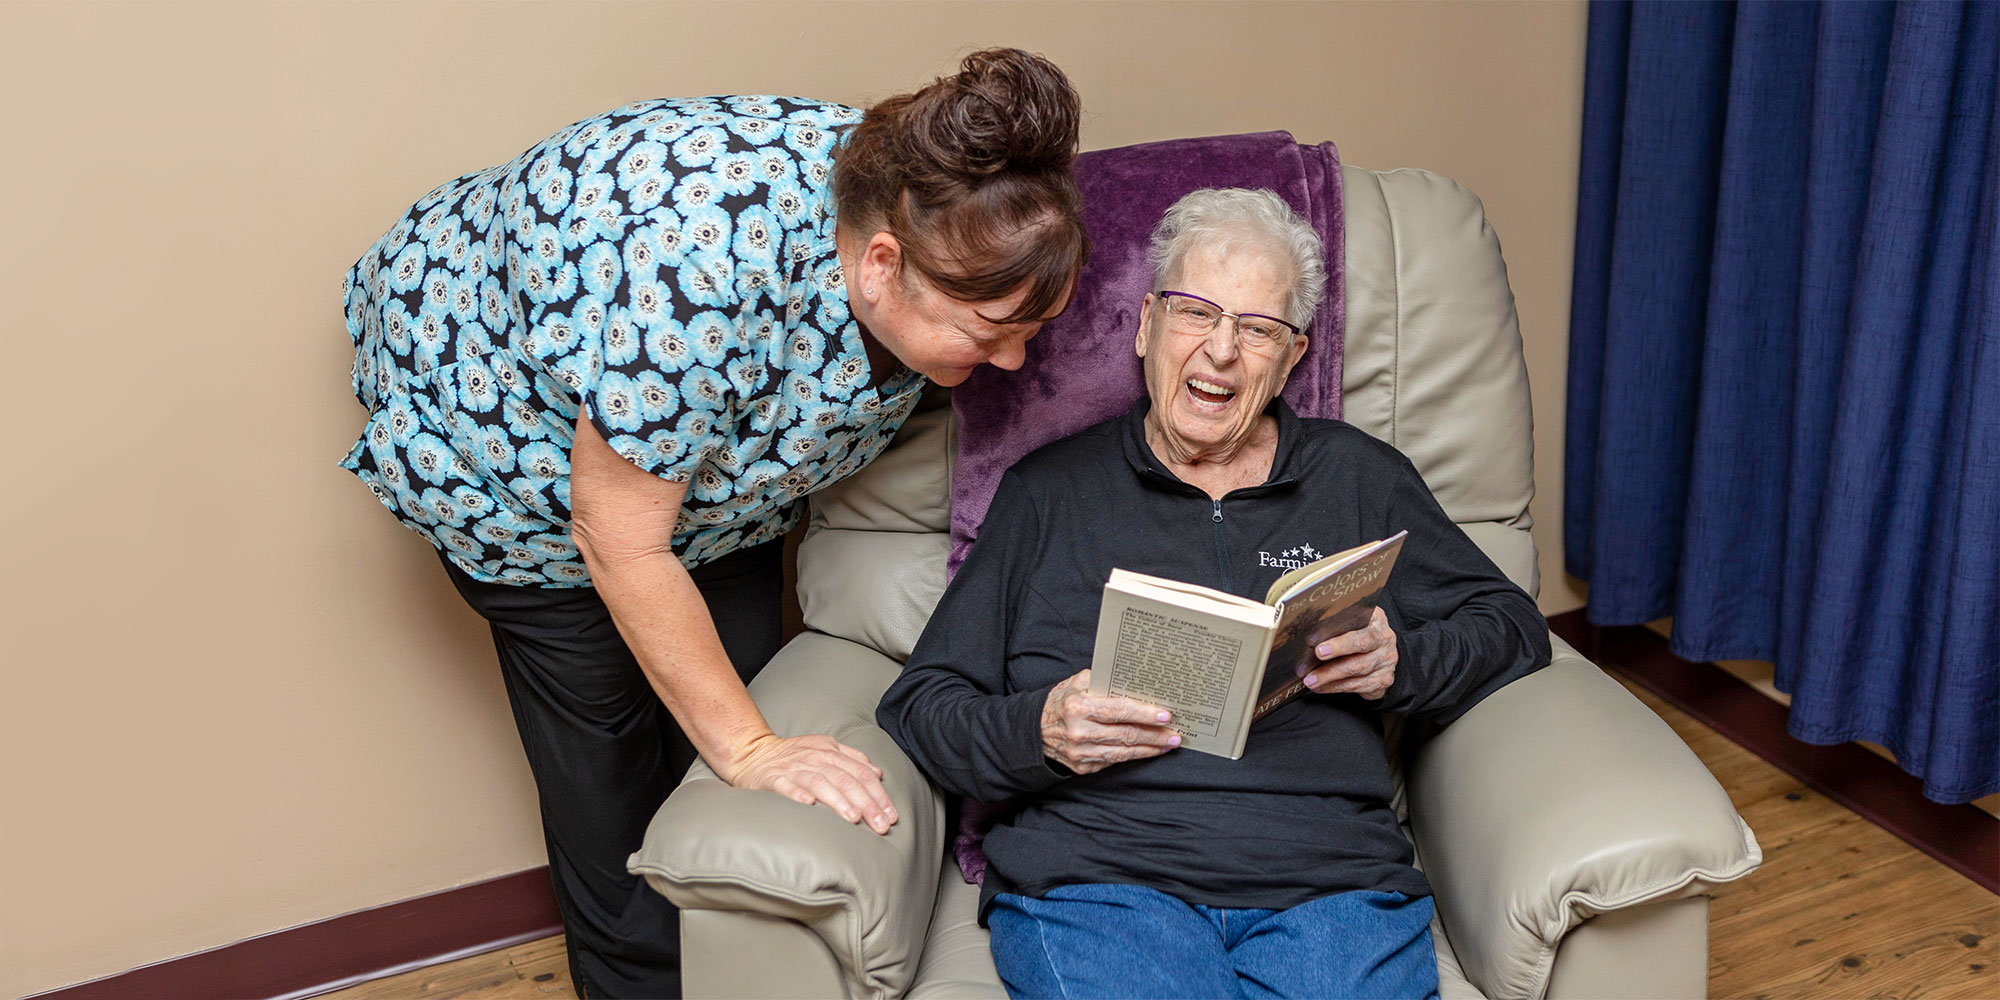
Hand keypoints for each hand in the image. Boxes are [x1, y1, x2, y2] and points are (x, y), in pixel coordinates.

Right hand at [722, 733, 898, 833]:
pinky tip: (809, 804)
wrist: (753, 753)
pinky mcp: (772, 778)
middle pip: (846, 779)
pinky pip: (786, 785)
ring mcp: (793, 768)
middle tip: (880, 825)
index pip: (861, 773)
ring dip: (839, 800)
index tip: (891, 816)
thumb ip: (852, 759)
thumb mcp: (825, 750)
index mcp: (830, 752)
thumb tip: (877, 773)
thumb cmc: (793, 757)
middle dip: (867, 803)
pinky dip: (797, 793)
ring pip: (821, 782)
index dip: (878, 794)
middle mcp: (814, 758)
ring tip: (854, 817)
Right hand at [1040, 669, 1181, 773]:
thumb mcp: (1077, 683)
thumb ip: (1104, 680)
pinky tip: (1148, 751)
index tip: (1166, 716)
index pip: (1119, 711)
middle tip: (1175, 734)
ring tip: (1168, 744)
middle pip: (1126, 735)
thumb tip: (1137, 682)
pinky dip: (1134, 756)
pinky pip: (1114, 761)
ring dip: (1150, 749)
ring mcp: (1081, 753)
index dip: (1145, 714)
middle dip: (1155, 735)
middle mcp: (1079, 732)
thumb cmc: (1061, 702)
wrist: (1034, 730)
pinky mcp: (1083, 767)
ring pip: (1124, 753)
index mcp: (1078, 707)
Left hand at [1303, 606, 1397, 698]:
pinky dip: (1334, 687)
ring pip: (1356, 668)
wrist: (1380, 658)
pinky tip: (1320, 687)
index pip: (1353, 619)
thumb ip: (1332, 628)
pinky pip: (1356, 685)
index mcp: (1375, 618)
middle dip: (1337, 648)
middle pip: (1360, 642)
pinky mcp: (1383, 679)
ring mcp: (1386, 660)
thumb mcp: (1348, 626)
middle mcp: (1384, 637)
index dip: (1332, 628)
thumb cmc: (1356, 637)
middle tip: (1317, 653)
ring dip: (1329, 675)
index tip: (1312, 638)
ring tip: (1310, 679)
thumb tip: (1307, 639)